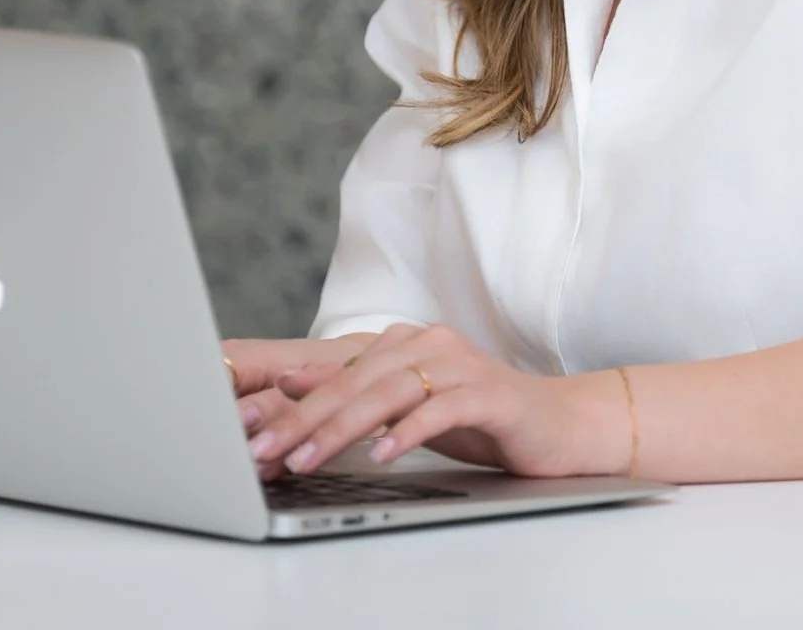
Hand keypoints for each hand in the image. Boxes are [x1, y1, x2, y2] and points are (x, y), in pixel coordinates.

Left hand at [248, 322, 629, 479]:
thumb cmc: (479, 418)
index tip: (244, 430)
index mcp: (404, 343)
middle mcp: (429, 345)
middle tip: (263, 451)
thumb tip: (288, 384)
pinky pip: (441, 409)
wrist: (558, 425)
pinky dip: (409, 431)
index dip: (288, 403)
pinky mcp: (490, 395)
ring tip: (307, 458)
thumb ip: (354, 393)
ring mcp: (461, 366)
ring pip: (389, 392)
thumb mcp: (406, 406)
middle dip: (302, 419)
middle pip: (354, 381)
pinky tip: (384, 454)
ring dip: (343, 428)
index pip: (335, 374)